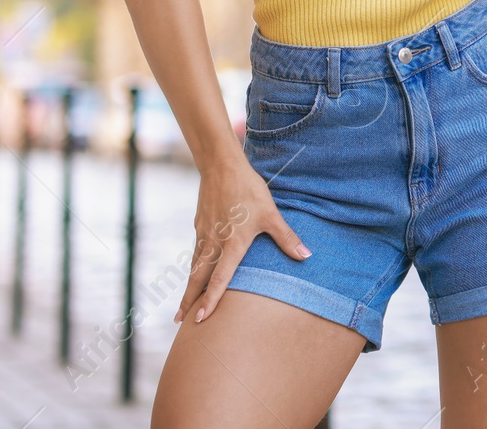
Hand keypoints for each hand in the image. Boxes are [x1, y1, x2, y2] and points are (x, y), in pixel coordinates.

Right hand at [175, 155, 308, 324]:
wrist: (221, 166)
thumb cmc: (249, 190)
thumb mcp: (271, 214)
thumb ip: (286, 238)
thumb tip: (306, 256)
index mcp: (232, 244)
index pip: (219, 279)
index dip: (211, 300)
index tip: (200, 319)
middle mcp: (214, 243)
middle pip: (198, 278)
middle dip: (189, 301)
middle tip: (181, 322)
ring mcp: (204, 234)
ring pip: (194, 266)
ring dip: (189, 286)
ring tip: (184, 305)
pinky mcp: (199, 225)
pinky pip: (195, 251)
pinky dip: (193, 267)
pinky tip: (195, 271)